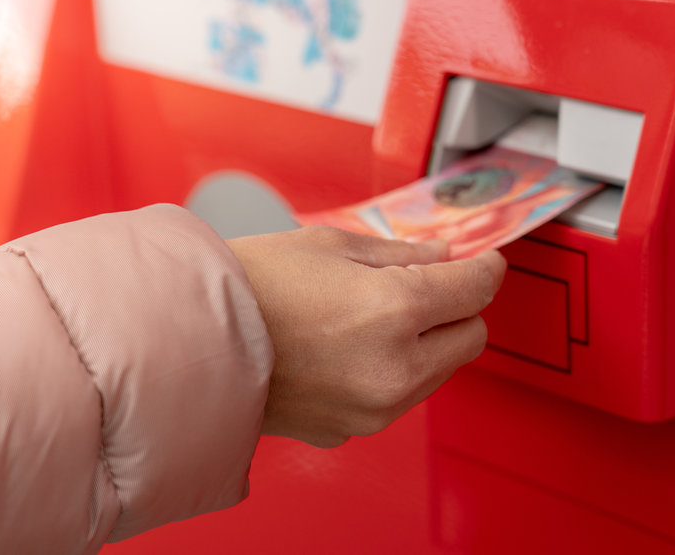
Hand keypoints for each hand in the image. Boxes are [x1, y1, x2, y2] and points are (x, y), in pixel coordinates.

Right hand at [227, 226, 505, 447]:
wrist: (191, 341)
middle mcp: (395, 368)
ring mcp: (375, 407)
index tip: (481, 261)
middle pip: (471, 337)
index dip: (484, 268)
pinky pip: (395, 398)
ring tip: (367, 317)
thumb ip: (401, 253)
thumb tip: (443, 255)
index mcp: (394, 309)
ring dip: (423, 343)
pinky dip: (387, 373)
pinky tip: (346, 349)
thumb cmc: (249, 287)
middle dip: (456, 309)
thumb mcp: (330, 245)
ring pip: (438, 372)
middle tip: (421, 286)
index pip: (477, 289)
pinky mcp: (352, 429)